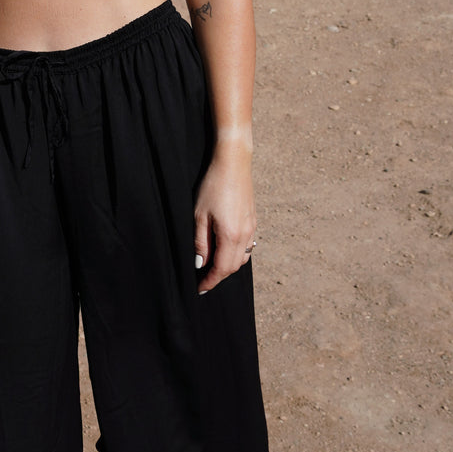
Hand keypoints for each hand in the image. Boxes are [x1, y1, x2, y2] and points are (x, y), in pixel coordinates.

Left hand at [193, 152, 255, 294]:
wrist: (233, 162)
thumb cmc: (213, 186)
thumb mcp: (199, 215)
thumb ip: (200, 242)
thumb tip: (200, 264)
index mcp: (231, 236)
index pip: (221, 269)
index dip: (210, 281)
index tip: (199, 289)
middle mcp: (245, 235)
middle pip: (233, 267)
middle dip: (218, 276)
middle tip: (203, 280)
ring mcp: (252, 228)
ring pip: (242, 258)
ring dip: (228, 266)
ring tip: (213, 267)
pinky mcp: (253, 220)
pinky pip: (247, 246)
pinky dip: (236, 254)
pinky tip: (226, 249)